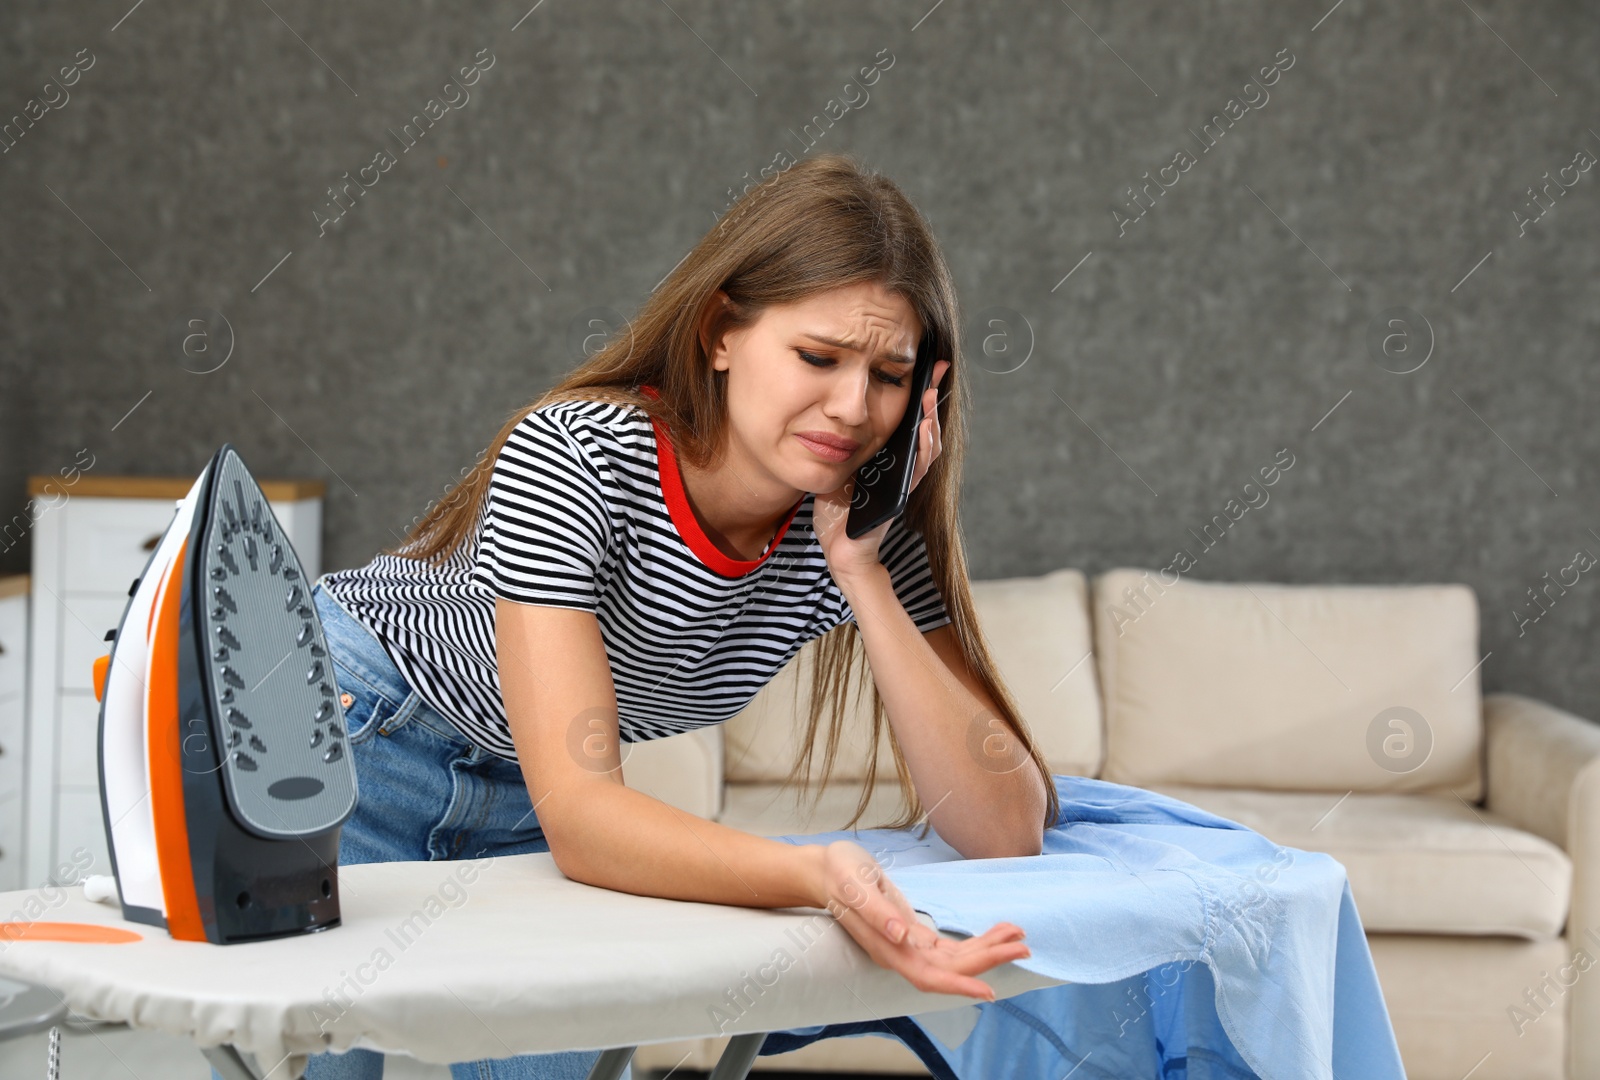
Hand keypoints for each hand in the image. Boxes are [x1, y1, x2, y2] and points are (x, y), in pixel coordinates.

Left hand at [813, 359, 949, 587]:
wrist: (841, 551)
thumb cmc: (839, 513)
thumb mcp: (839, 468)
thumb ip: (844, 446)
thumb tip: (835, 412)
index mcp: (888, 459)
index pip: (910, 422)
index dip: (920, 396)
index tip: (928, 366)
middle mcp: (902, 469)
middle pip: (924, 429)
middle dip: (932, 399)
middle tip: (938, 369)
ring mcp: (904, 483)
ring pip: (926, 448)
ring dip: (931, 421)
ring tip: (930, 395)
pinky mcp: (901, 498)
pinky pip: (917, 470)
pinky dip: (923, 449)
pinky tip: (924, 429)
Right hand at [814, 838, 1028, 1002]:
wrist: (826, 870)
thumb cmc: (838, 874)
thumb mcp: (854, 885)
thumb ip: (876, 913)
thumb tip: (902, 936)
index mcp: (887, 947)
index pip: (928, 976)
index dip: (958, 984)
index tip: (989, 990)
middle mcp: (900, 953)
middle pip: (951, 968)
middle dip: (988, 959)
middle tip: (1024, 946)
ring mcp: (908, 946)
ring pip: (955, 959)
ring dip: (988, 949)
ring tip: (1019, 936)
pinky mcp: (913, 935)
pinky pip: (950, 946)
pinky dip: (976, 940)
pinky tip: (997, 933)